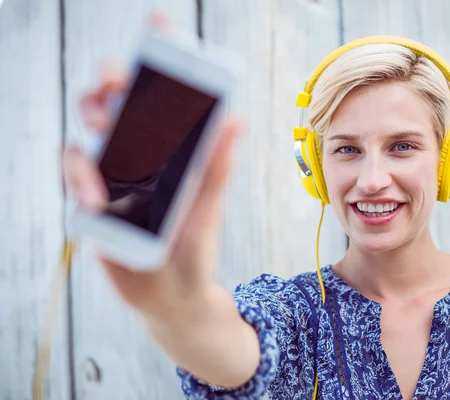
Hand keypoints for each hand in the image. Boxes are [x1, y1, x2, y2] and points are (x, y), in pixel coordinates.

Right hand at [63, 53, 240, 321]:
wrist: (172, 295)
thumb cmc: (194, 247)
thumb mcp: (207, 206)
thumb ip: (216, 167)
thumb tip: (235, 119)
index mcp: (170, 150)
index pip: (161, 99)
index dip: (158, 60)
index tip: (159, 25)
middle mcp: (138, 157)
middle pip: (115, 104)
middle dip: (112, 83)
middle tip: (116, 84)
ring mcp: (111, 176)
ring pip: (87, 133)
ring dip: (91, 125)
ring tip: (104, 130)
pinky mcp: (90, 201)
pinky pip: (74, 176)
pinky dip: (81, 180)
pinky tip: (98, 199)